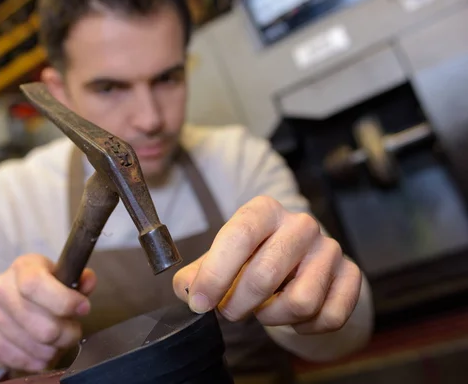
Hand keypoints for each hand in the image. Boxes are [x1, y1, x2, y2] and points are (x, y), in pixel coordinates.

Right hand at [0, 254, 95, 371]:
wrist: (5, 309)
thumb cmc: (42, 292)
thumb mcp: (61, 278)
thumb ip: (77, 280)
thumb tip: (88, 280)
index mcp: (23, 268)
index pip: (36, 285)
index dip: (65, 301)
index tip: (83, 308)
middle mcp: (1, 289)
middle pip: (44, 327)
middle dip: (68, 334)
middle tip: (72, 331)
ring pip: (39, 348)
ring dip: (55, 349)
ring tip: (56, 340)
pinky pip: (26, 362)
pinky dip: (41, 361)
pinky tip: (41, 349)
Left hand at [173, 196, 361, 333]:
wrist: (297, 259)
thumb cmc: (252, 257)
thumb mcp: (220, 258)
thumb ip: (196, 274)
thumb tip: (187, 289)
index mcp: (264, 210)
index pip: (238, 236)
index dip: (215, 274)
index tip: (200, 303)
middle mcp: (301, 224)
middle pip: (266, 274)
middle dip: (238, 304)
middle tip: (229, 311)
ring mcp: (330, 249)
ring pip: (301, 301)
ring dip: (272, 317)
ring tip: (262, 309)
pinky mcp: (351, 275)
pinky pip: (328, 316)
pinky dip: (304, 327)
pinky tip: (291, 316)